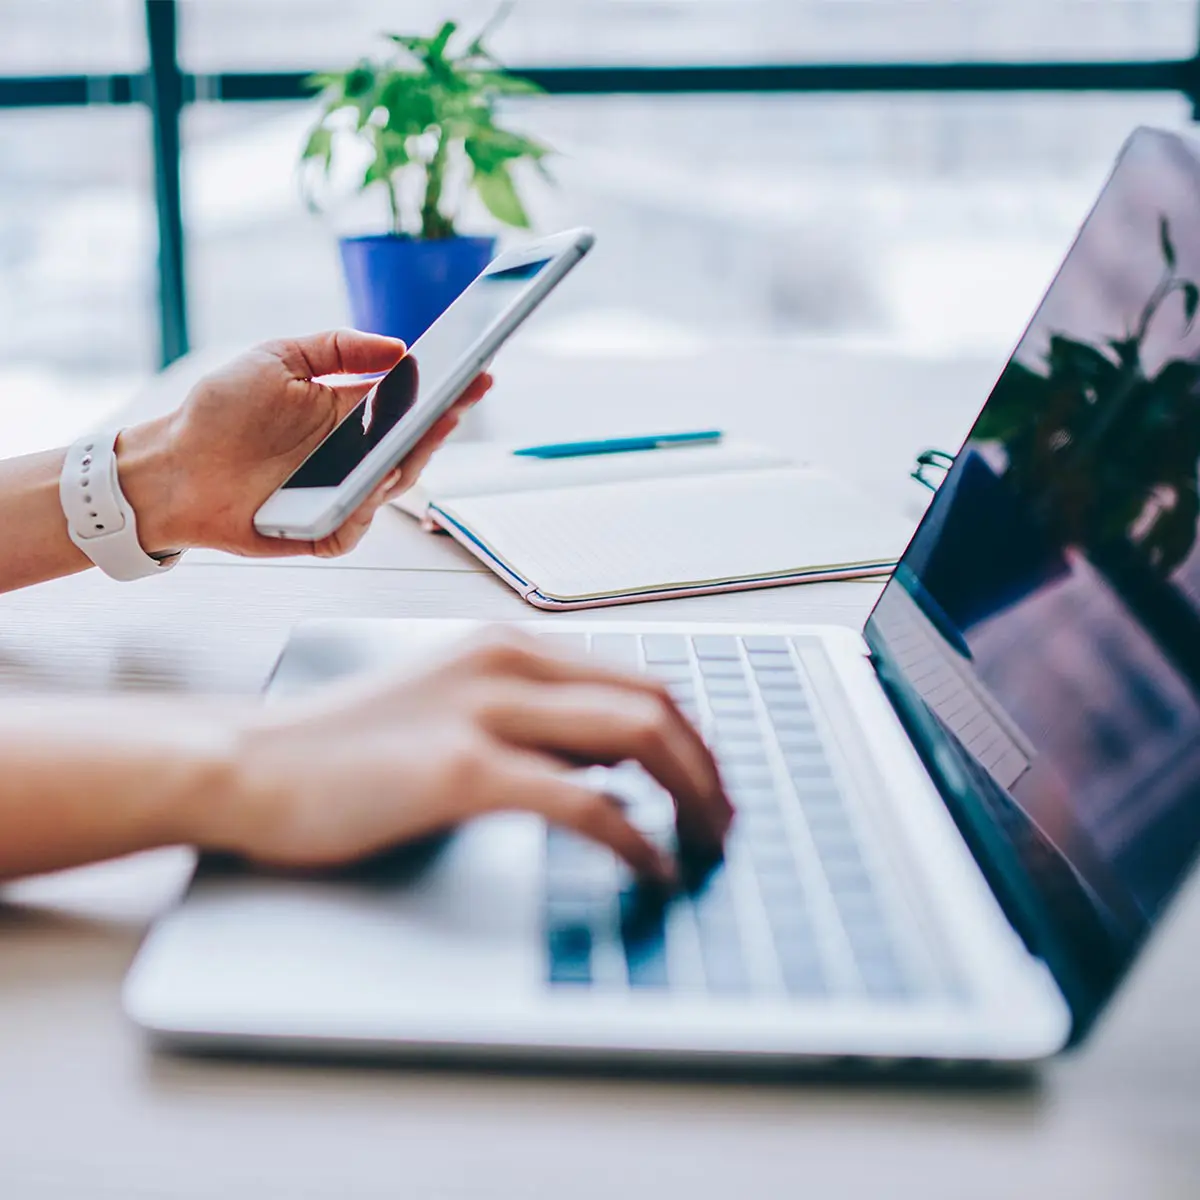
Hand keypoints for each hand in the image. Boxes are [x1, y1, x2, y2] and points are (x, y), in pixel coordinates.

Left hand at [118, 329, 492, 558]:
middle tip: (458, 402)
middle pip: (414, 446)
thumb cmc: (221, 412)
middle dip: (441, 424)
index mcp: (352, 413)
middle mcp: (355, 456)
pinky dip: (363, 510)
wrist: (172, 466)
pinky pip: (355, 525)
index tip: (475, 371)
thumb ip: (338, 348)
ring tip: (420, 435)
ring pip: (391, 486)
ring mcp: (343, 495)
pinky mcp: (323, 531)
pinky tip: (369, 489)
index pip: (413, 403)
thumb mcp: (278, 358)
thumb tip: (398, 348)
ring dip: (407, 462)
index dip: (448, 390)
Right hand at [210, 629, 732, 880]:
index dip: (692, 734)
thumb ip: (530, 718)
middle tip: (725, 820)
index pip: (638, 678)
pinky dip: (633, 838)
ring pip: (637, 737)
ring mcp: (487, 711)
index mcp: (510, 647)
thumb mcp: (453, 704)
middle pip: (655, 702)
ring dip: (691, 795)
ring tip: (706, 845)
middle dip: (709, 765)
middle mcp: (509, 663)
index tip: (711, 782)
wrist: (252, 763)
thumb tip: (611, 759)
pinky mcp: (463, 770)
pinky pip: (584, 802)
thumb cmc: (346, 744)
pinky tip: (648, 867)